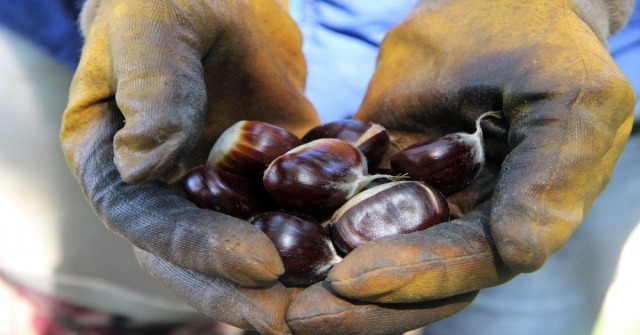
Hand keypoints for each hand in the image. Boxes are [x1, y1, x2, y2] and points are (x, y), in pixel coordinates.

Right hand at [60, 0, 318, 332]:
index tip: (260, 266)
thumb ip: (150, 91)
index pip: (151, 224)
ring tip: (336, 302)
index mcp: (116, 167)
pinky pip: (291, 210)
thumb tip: (144, 166)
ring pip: (250, 244)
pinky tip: (362, 252)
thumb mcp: (150, 32)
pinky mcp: (268, 176)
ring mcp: (221, 189)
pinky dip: (323, 233)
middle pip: (200, 257)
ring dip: (290, 278)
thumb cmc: (163, 2)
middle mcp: (167, 192)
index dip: (201, 250)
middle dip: (246, 292)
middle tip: (299, 319)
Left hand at [288, 0, 635, 332]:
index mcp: (509, 221)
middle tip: (291, 317)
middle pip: (407, 280)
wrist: (492, 4)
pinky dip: (295, 221)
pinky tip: (253, 231)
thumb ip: (553, 181)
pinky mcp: (368, 171)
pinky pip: (330, 203)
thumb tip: (519, 255)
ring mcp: (407, 199)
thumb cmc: (542, 46)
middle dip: (353, 305)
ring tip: (262, 290)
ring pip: (361, 253)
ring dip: (315, 275)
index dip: (411, 278)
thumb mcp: (573, 105)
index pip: (462, 268)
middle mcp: (456, 223)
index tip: (349, 281)